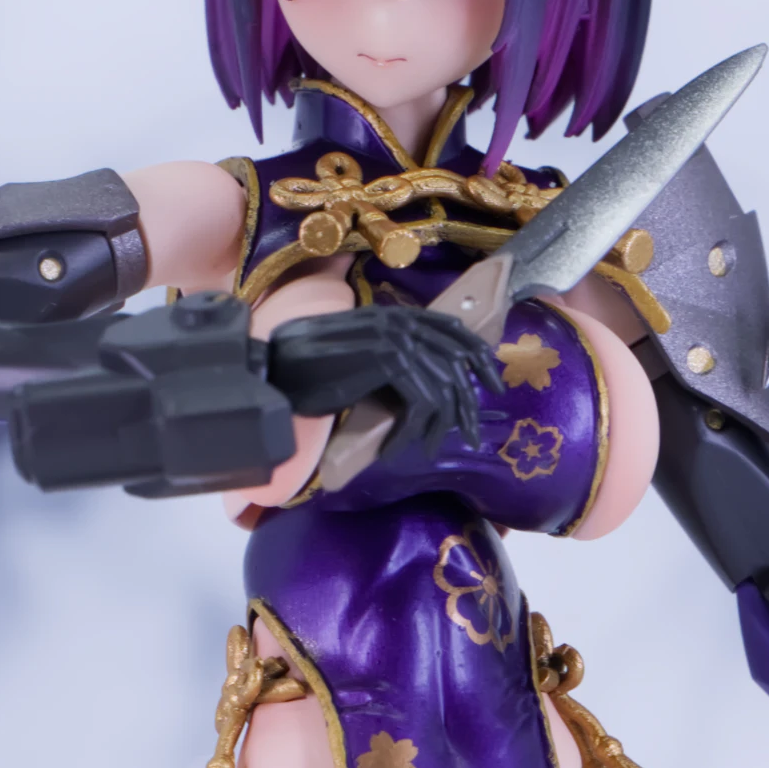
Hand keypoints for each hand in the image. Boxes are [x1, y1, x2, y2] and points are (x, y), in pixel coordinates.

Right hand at [264, 304, 501, 451]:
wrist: (275, 373)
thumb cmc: (308, 373)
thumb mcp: (360, 362)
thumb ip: (392, 362)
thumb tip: (426, 389)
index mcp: (395, 317)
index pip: (452, 329)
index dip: (479, 355)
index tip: (493, 383)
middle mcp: (400, 322)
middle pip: (456, 361)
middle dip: (467, 402)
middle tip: (471, 434)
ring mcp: (396, 339)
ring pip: (442, 388)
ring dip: (436, 427)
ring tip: (427, 450)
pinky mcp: (389, 362)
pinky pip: (420, 404)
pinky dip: (410, 434)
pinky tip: (394, 450)